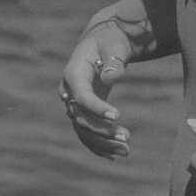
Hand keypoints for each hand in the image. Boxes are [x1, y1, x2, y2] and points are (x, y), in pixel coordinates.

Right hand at [59, 19, 132, 158]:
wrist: (104, 41)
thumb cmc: (111, 40)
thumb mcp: (114, 45)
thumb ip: (114, 61)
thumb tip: (111, 78)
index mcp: (74, 72)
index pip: (81, 95)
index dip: (96, 107)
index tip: (118, 116)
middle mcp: (69, 90)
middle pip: (80, 116)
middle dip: (102, 129)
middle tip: (127, 137)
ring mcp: (74, 102)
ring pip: (82, 129)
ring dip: (102, 143)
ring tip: (126, 151)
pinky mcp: (83, 110)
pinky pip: (86, 132)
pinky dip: (99, 145)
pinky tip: (116, 155)